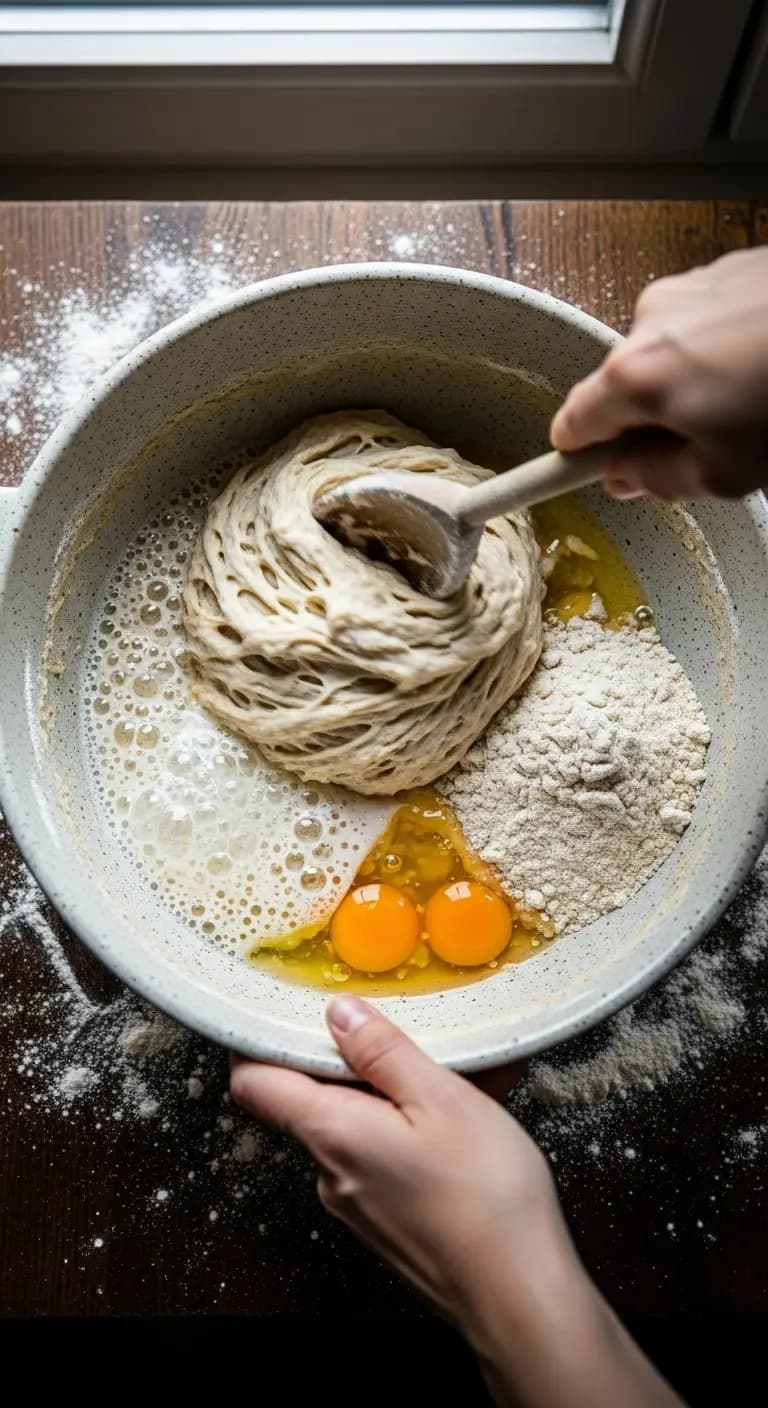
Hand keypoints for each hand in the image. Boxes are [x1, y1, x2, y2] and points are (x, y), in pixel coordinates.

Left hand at [231, 997, 682, 1407]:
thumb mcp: (440, 1098)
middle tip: (406, 1030)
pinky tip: (471, 1114)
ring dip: (399, 1093)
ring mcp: (358, 1202)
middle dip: (356, 1061)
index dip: (256, 1040)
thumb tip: (339, 1013)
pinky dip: (418, 1127)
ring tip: (462, 1071)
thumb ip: (383, 1051)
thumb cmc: (485, 1197)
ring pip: (359, 1125)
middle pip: (312, 1098)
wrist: (521, 1299)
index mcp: (330, 1133)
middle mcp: (331, 1171)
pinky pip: (387, 1155)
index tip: (283, 1007)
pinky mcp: (388, 1220)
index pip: (254, 1082)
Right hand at [550, 247, 767, 500]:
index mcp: (637, 375)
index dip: (578, 455)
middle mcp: (653, 319)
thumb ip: (660, 479)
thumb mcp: (728, 472)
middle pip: (627, 385)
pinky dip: (731, 348)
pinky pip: (713, 322)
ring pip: (674, 351)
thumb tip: (628, 477)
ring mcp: (695, 286)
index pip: (573, 424)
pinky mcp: (737, 268)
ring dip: (701, 381)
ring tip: (757, 402)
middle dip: (657, 418)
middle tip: (712, 447)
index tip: (580, 472)